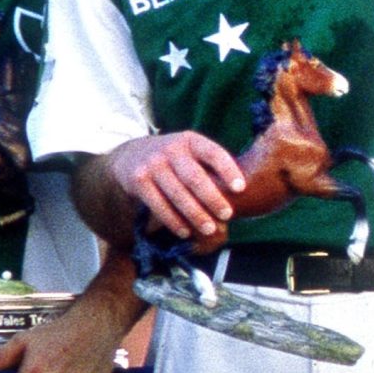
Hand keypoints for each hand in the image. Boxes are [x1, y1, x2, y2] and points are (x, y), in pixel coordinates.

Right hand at [107, 132, 244, 243]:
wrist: (131, 156)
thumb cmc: (174, 160)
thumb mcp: (191, 152)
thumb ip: (211, 167)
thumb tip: (242, 193)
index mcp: (191, 141)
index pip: (213, 153)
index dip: (228, 170)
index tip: (241, 188)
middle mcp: (171, 149)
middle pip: (195, 177)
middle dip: (213, 198)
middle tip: (228, 215)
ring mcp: (153, 164)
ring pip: (177, 193)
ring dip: (195, 214)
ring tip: (210, 229)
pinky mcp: (139, 180)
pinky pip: (158, 204)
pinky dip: (173, 220)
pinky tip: (185, 231)